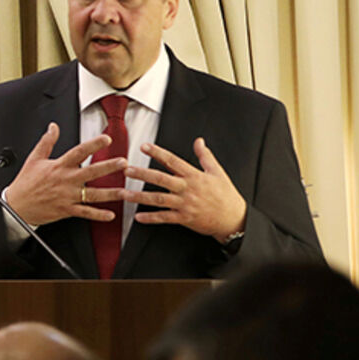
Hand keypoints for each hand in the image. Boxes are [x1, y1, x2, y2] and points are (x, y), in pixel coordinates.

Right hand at [4, 122, 128, 226]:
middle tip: (124, 163)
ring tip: (125, 192)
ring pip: (92, 194)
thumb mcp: (34, 159)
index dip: (93, 145)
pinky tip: (110, 215)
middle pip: (90, 172)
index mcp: (58, 167)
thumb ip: (46, 142)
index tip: (107, 139)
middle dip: (108, 167)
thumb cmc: (25, 183)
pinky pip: (85, 212)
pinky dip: (98, 215)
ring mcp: (67, 196)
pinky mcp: (66, 210)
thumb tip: (53, 127)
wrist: (16, 206)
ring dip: (110, 193)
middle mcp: (65, 181)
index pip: (79, 152)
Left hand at [121, 138, 246, 240]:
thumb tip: (199, 140)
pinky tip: (137, 216)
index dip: (158, 153)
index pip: (173, 161)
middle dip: (142, 174)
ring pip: (159, 199)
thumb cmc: (226, 195)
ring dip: (140, 197)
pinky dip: (151, 218)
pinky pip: (164, 218)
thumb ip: (205, 156)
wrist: (234, 219)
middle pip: (161, 179)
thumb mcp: (218, 172)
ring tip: (124, 193)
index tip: (144, 146)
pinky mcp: (184, 218)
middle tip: (126, 170)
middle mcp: (188, 189)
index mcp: (195, 176)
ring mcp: (185, 204)